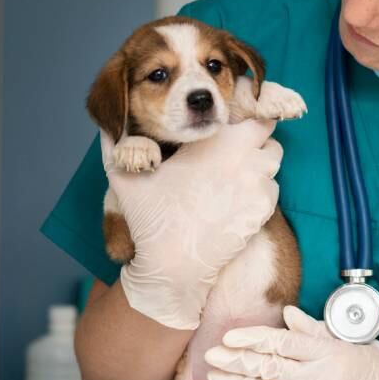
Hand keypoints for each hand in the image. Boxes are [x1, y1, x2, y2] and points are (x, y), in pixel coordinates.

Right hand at [100, 120, 281, 330]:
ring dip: (258, 164)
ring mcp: (259, 186)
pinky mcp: (264, 211)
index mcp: (217, 140)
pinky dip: (259, 191)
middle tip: (231, 152)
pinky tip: (235, 201)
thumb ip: (116, 145)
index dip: (244, 118)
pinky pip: (271, 190)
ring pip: (272, 162)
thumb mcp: (124, 175)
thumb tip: (106, 128)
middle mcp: (245, 158)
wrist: (174, 266)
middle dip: (254, 138)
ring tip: (232, 177)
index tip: (230, 127)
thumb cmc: (150, 218)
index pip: (252, 113)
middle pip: (268, 134)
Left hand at [203, 306, 378, 379]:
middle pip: (268, 367)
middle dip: (235, 360)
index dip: (251, 338)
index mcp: (329, 352)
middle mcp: (322, 379)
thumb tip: (288, 314)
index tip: (229, 337)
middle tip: (211, 355)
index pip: (281, 342)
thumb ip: (317, 331)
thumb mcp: (353, 343)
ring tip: (215, 377)